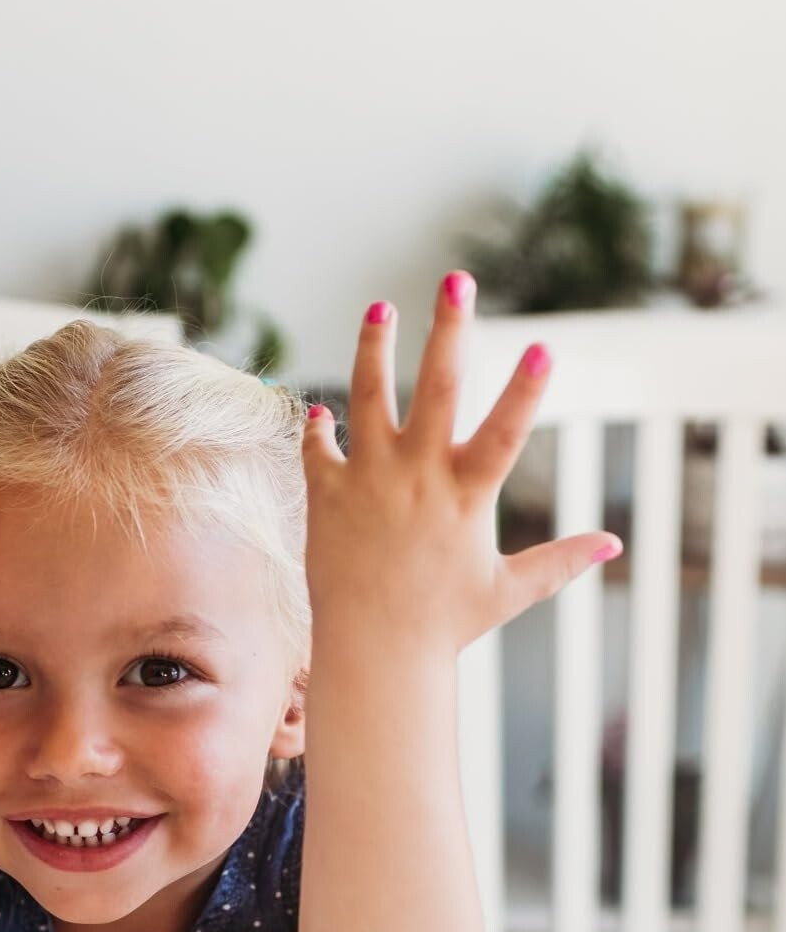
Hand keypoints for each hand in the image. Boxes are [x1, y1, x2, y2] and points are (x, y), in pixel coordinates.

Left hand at [301, 270, 622, 655]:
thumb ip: (560, 562)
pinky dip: (319, 427)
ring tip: (379, 308)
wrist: (372, 652)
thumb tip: (613, 544)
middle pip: (436, 390)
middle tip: (456, 280)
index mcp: (467, 496)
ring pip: (368, 398)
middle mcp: (417, 478)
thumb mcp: (508, 591)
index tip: (543, 346)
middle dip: (449, 331)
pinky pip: (318, 448)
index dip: (525, 390)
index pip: (505, 432)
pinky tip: (321, 409)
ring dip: (374, 349)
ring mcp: (368, 482)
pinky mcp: (326, 496)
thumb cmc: (443, 624)